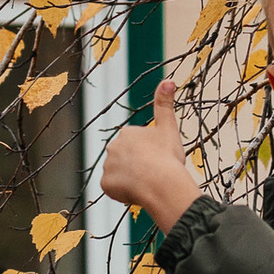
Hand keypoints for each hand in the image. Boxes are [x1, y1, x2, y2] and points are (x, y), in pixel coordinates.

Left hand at [100, 80, 202, 230]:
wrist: (162, 184)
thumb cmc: (167, 157)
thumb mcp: (169, 128)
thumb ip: (165, 105)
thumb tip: (168, 80)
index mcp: (127, 133)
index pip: (136, 146)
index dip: (149, 156)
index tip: (158, 161)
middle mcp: (113, 147)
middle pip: (126, 160)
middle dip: (137, 167)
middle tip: (153, 174)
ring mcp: (107, 166)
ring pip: (120, 175)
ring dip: (131, 181)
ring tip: (146, 185)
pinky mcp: (105, 184)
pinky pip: (114, 190)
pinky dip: (123, 193)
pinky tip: (137, 193)